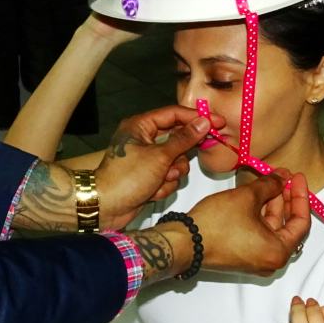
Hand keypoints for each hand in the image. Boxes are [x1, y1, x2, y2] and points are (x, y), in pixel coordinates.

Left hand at [94, 107, 222, 228]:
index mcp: (140, 126)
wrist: (107, 208)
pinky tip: (151, 192)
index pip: (173, 114)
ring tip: (160, 180)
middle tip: (192, 155)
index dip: (196, 118)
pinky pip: (168, 176)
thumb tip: (203, 122)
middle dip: (180, 155)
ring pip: (176, 161)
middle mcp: (143, 139)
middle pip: (177, 140)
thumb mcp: (159, 157)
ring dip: (171, 174)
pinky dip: (163, 185)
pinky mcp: (148, 176)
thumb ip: (184, 139)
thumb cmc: (126, 178)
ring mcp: (146, 159)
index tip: (217, 122)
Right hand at [187, 170, 311, 276]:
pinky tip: (256, 196)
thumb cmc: (216, 224)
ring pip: (272, 229)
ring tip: (268, 181)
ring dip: (272, 205)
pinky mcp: (242, 257)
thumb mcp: (246, 197)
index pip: (301, 222)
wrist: (183, 243)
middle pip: (287, 226)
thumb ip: (270, 185)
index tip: (297, 176)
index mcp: (279, 252)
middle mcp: (271, 261)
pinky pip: (259, 234)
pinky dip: (260, 216)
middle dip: (286, 199)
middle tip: (284, 176)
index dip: (301, 196)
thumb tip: (282, 177)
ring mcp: (256, 261)